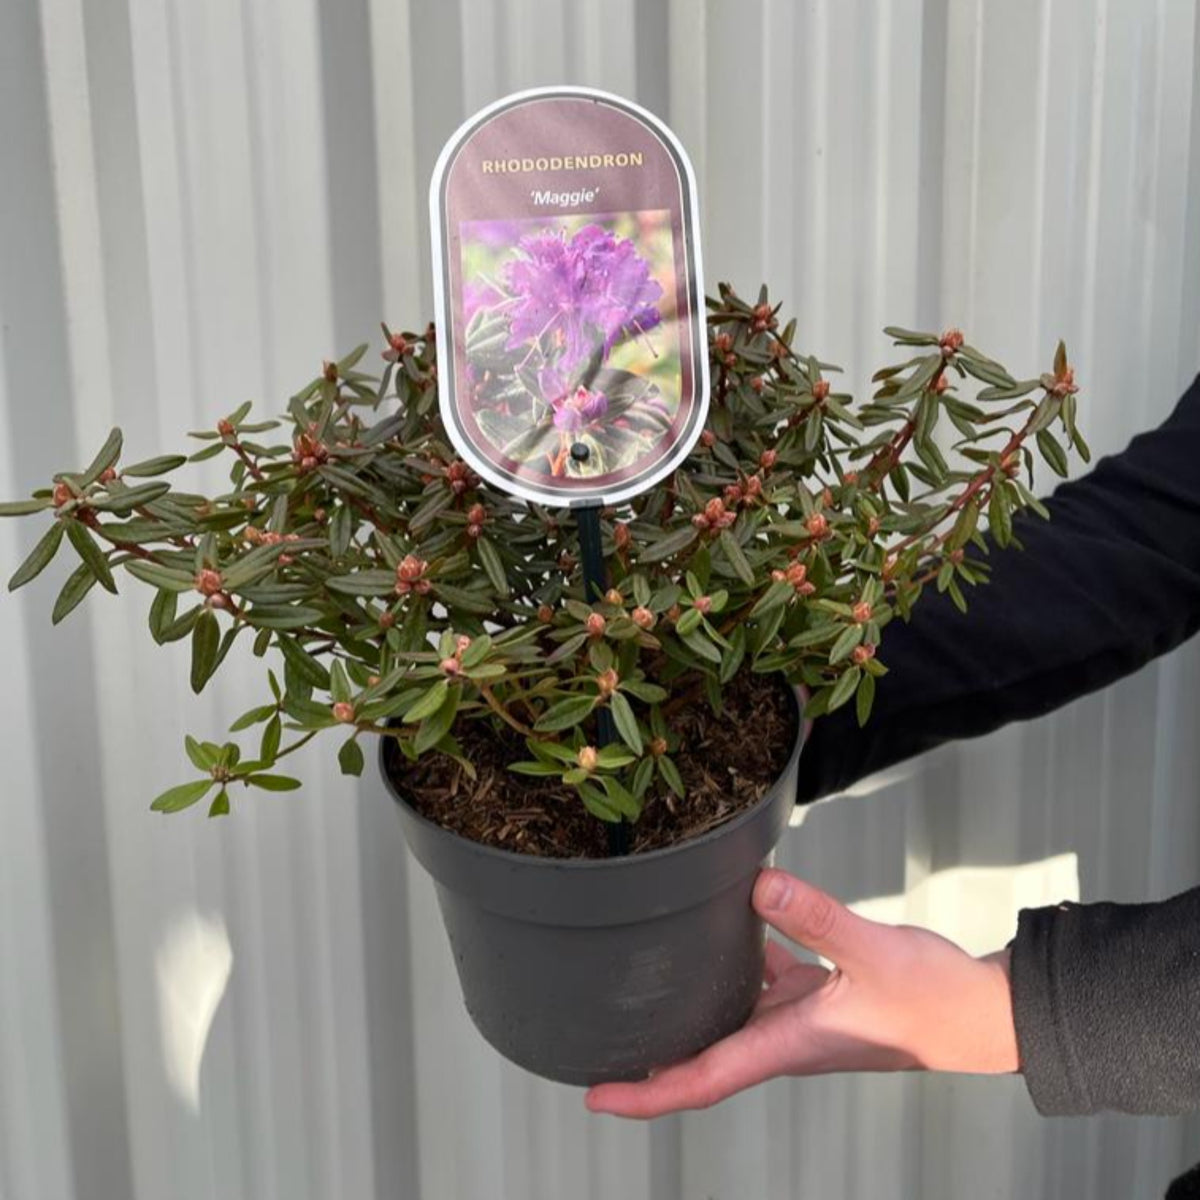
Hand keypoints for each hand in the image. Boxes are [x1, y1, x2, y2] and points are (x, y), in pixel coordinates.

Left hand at [585, 868, 1018, 1117]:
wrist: (980, 1013)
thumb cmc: (936, 999)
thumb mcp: (872, 953)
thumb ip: (817, 917)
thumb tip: (759, 886)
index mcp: (787, 1044)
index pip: (702, 1079)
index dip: (645, 1093)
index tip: (594, 1096)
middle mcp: (782, 1037)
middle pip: (699, 1057)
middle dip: (647, 1059)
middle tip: (591, 1041)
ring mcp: (797, 1019)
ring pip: (725, 1018)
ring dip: (684, 1012)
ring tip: (637, 987)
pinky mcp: (815, 995)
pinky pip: (758, 983)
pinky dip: (732, 963)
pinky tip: (724, 927)